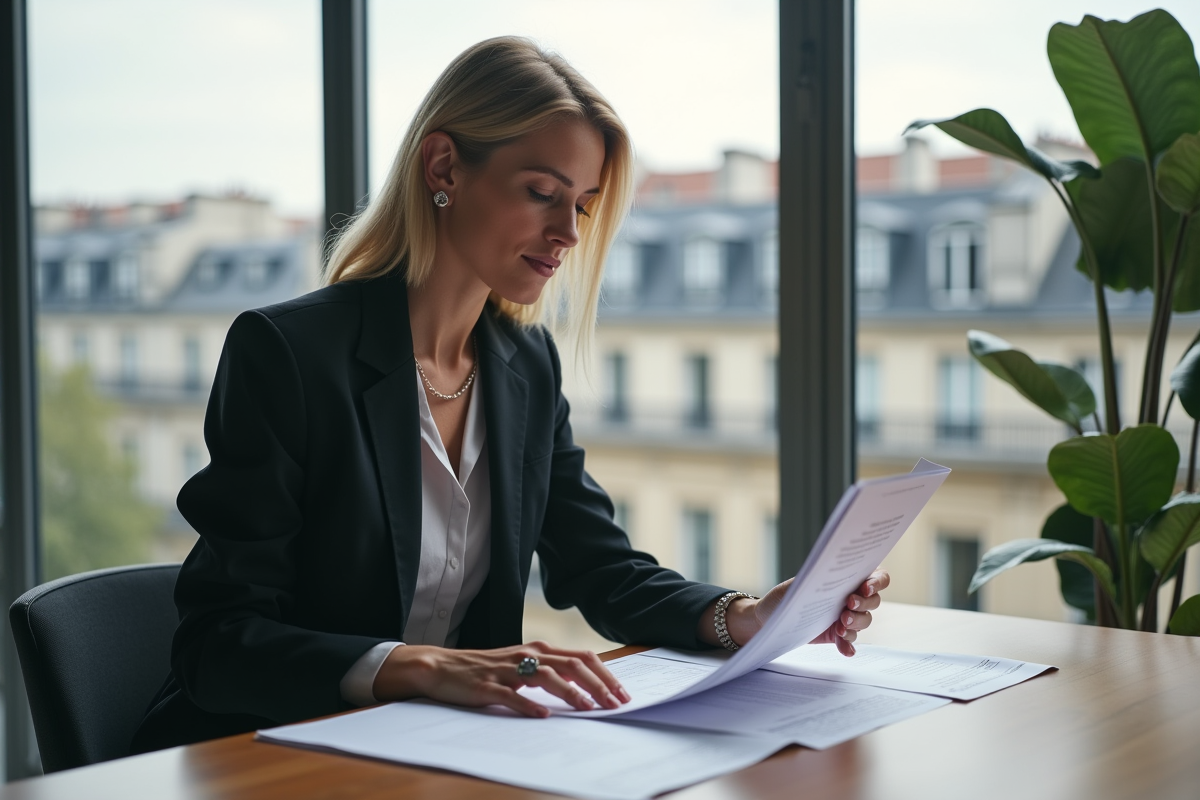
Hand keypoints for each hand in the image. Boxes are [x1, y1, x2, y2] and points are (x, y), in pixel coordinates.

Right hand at [372, 641, 631, 717]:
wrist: (440, 667)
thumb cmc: (484, 669)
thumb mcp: (520, 667)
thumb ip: (548, 672)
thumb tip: (583, 687)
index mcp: (538, 650)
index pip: (581, 657)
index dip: (604, 674)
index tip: (621, 694)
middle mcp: (526, 655)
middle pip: (572, 664)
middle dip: (598, 684)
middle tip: (615, 704)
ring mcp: (507, 670)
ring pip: (547, 676)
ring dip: (571, 692)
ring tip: (588, 708)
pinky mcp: (487, 685)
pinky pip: (512, 695)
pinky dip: (529, 704)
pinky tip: (543, 715)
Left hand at [702, 568, 890, 656]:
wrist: (768, 619)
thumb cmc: (783, 597)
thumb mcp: (796, 586)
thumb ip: (815, 582)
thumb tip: (827, 576)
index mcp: (846, 577)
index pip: (876, 576)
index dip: (877, 581)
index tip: (864, 587)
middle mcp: (850, 596)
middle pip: (873, 601)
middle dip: (863, 604)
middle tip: (848, 606)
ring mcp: (845, 617)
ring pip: (864, 621)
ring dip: (855, 624)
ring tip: (839, 627)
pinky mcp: (836, 635)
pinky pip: (850, 641)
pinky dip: (849, 646)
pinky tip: (845, 649)